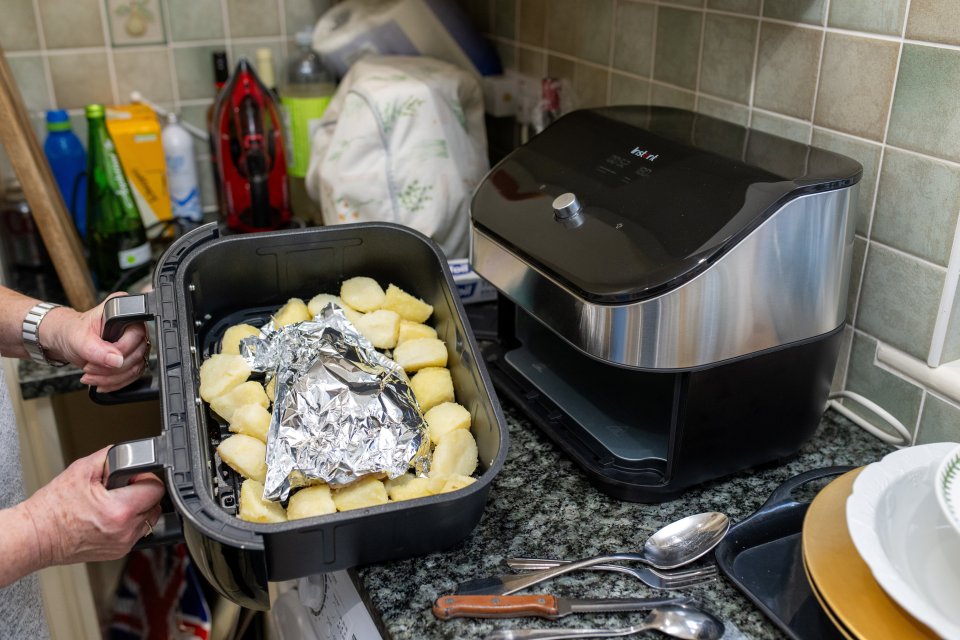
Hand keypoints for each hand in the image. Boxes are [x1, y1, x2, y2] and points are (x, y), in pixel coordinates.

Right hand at [19, 447, 164, 566]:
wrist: (37, 535)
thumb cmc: (53, 508)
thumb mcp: (82, 470)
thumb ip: (112, 457)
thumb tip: (129, 454)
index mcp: (120, 510)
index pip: (156, 489)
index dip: (145, 478)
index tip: (132, 478)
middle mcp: (125, 530)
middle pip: (155, 504)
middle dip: (142, 493)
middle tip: (120, 489)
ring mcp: (123, 544)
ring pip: (148, 519)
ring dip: (138, 509)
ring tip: (114, 503)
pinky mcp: (118, 552)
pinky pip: (136, 532)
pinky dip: (129, 523)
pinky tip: (110, 516)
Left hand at [45, 293, 148, 391]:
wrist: (66, 340)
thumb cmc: (72, 332)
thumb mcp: (79, 338)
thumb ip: (96, 348)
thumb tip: (117, 360)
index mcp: (123, 312)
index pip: (136, 335)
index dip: (120, 350)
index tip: (99, 357)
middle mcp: (133, 327)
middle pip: (137, 354)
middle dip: (111, 368)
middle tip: (89, 368)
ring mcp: (134, 344)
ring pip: (135, 368)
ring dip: (112, 378)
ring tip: (92, 376)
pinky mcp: (132, 358)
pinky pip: (132, 375)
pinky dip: (115, 382)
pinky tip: (100, 380)